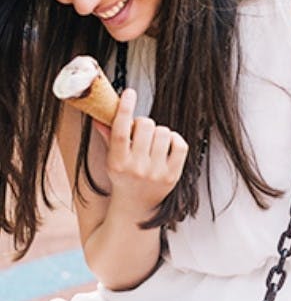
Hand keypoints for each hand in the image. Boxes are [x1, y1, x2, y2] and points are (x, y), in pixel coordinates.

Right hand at [93, 88, 188, 218]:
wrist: (136, 208)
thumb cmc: (124, 178)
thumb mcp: (113, 160)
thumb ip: (109, 137)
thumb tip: (100, 116)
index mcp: (117, 162)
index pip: (120, 130)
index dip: (125, 109)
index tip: (129, 92)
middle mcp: (136, 168)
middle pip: (145, 126)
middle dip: (144, 123)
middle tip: (141, 132)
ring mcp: (156, 172)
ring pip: (163, 132)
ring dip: (159, 132)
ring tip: (153, 142)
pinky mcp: (173, 175)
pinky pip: (179, 144)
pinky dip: (175, 140)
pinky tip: (167, 146)